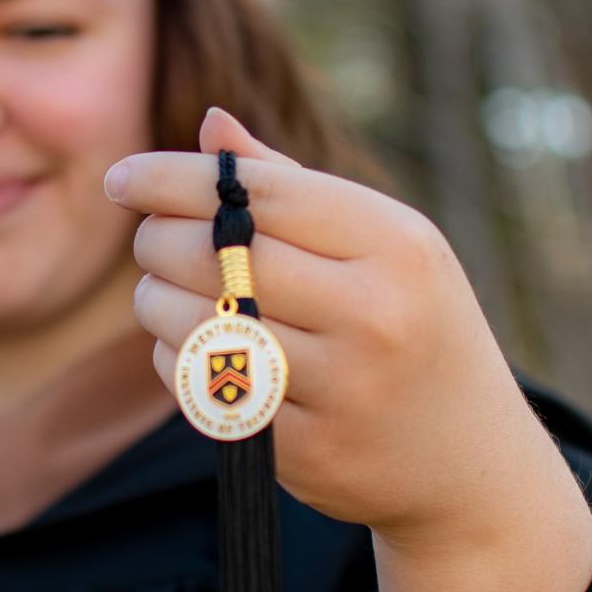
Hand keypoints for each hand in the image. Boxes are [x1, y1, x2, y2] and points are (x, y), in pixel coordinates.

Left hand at [104, 106, 574, 556]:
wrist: (470, 466)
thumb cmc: (416, 328)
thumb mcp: (386, 247)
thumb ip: (294, 187)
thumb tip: (212, 125)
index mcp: (397, 244)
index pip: (258, 192)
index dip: (173, 179)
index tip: (121, 177)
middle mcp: (374, 313)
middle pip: (214, 255)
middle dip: (157, 239)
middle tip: (151, 238)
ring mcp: (342, 389)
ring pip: (194, 324)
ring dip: (156, 301)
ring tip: (166, 293)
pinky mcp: (306, 452)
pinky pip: (201, 390)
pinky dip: (176, 362)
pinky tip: (195, 349)